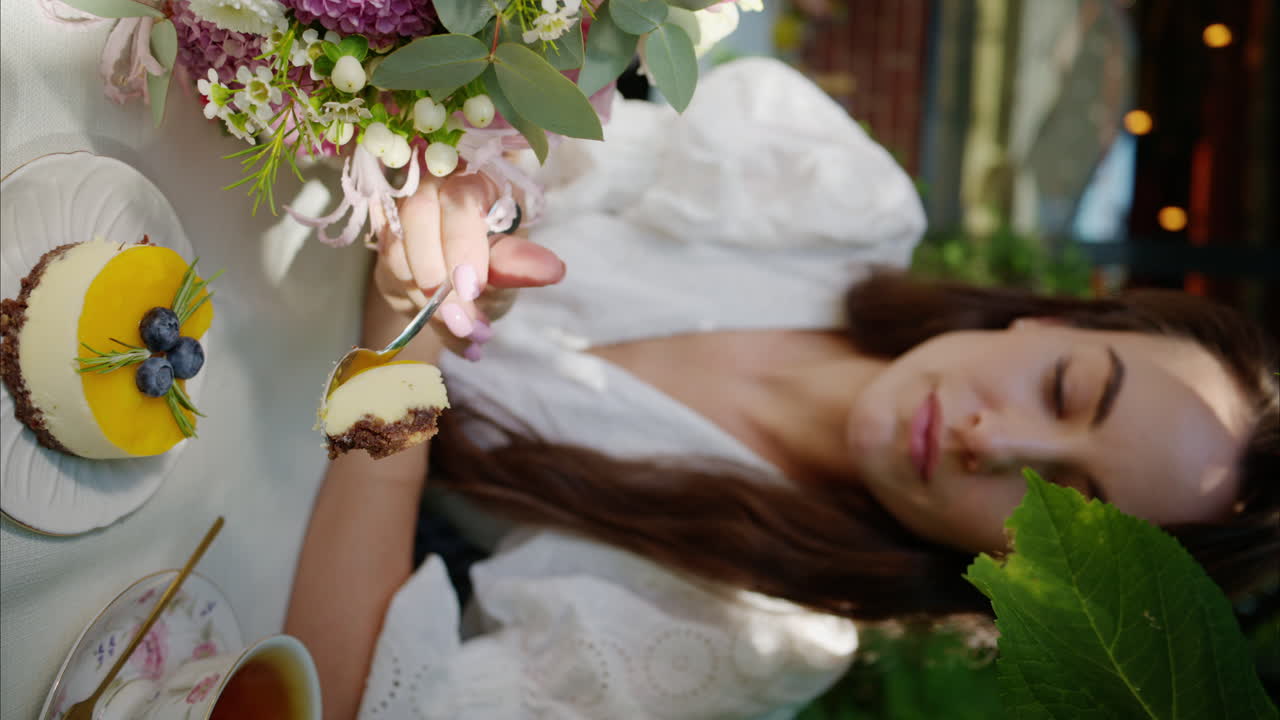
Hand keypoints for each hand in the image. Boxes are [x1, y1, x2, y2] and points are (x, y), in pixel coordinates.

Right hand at [374, 170, 564, 357]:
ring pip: (397, 255)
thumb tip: (552, 270)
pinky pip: (392, 282)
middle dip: (438, 278)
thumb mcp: (512, 257)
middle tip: (466, 325)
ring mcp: (397, 216)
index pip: (457, 200)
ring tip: (472, 337)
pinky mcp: (384, 249)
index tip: (473, 289)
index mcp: (468, 176)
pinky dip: (427, 321)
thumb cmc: (496, 253)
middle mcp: (426, 185)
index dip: (461, 244)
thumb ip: (519, 261)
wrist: (469, 271)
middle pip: (415, 220)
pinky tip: (463, 345)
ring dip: (432, 305)